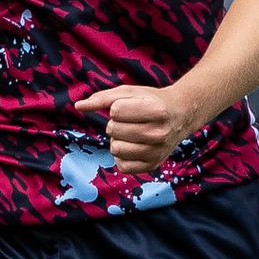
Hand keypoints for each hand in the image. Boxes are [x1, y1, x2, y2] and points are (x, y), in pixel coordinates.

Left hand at [75, 84, 196, 173]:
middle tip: (133, 121)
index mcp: (157, 111)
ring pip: (115, 149)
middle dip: (116, 123)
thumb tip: (78, 106)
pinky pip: (122, 165)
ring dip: (118, 140)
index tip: (132, 107)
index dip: (117, 108)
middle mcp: (159, 133)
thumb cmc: (150, 101)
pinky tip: (134, 146)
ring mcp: (157, 152)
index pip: (115, 111)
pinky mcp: (152, 165)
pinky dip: (122, 156)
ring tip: (133, 133)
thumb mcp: (129, 93)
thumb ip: (102, 98)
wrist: (180, 115)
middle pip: (113, 130)